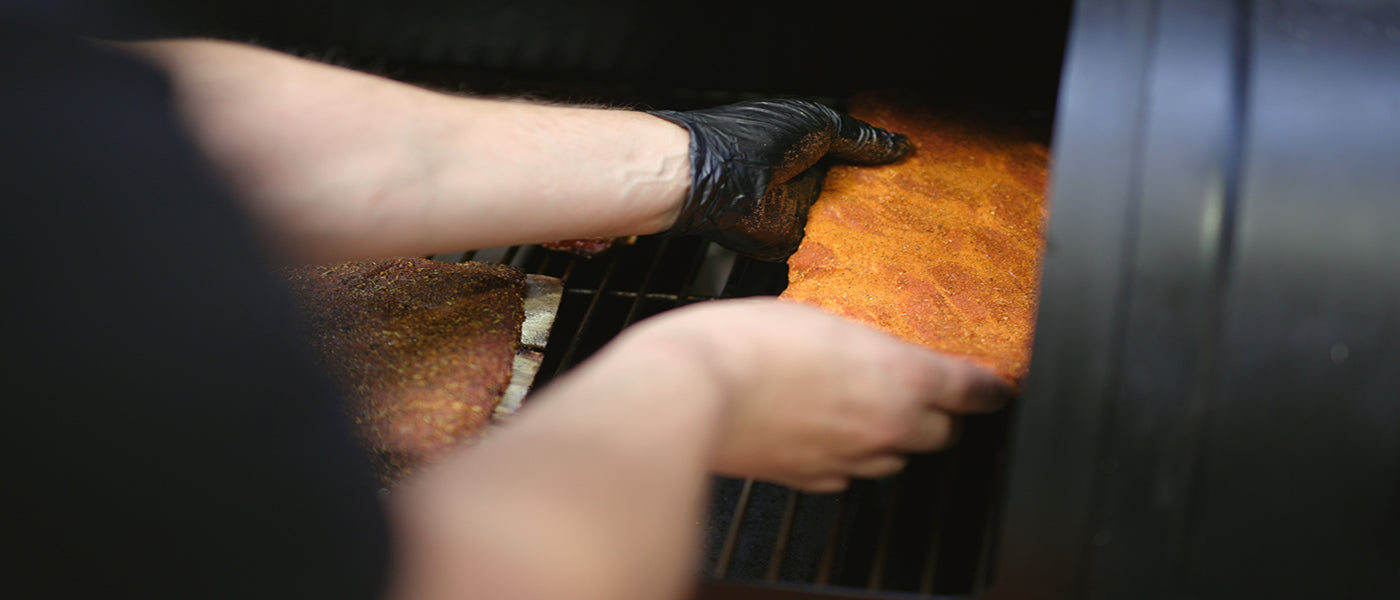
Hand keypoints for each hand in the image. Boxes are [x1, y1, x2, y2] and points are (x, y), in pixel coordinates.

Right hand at [617, 298, 1011, 492]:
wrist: (688, 392)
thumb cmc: (743, 342)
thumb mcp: (815, 316)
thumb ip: (856, 340)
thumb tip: (865, 351)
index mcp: (899, 377)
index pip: (971, 390)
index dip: (988, 388)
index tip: (994, 387)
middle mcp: (885, 425)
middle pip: (941, 434)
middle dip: (936, 414)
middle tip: (915, 392)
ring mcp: (849, 459)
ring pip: (896, 459)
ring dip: (891, 437)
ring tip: (859, 410)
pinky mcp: (810, 479)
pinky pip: (847, 475)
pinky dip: (846, 458)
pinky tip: (822, 434)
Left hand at [648, 100, 911, 260]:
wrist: (714, 177)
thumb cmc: (755, 138)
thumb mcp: (820, 125)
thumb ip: (860, 140)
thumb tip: (899, 146)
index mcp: (810, 145)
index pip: (854, 156)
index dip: (882, 162)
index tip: (914, 169)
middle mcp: (806, 178)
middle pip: (853, 193)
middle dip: (882, 198)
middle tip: (919, 202)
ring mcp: (799, 211)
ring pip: (844, 223)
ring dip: (869, 227)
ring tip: (910, 227)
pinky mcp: (791, 242)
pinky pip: (824, 249)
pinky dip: (846, 251)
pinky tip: (879, 251)